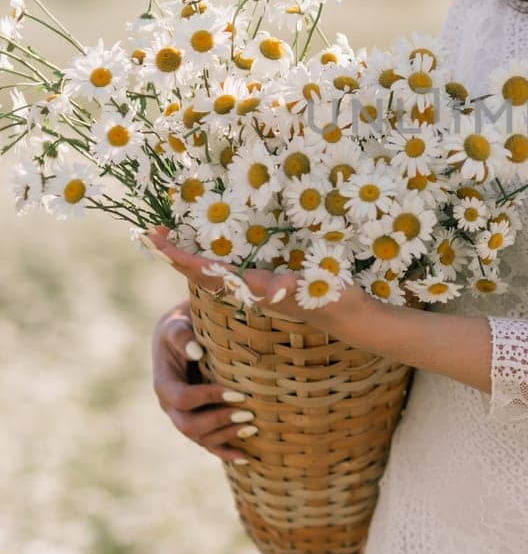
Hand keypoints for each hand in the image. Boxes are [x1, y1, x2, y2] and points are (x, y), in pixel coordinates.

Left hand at [143, 224, 373, 341]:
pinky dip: (211, 264)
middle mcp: (249, 290)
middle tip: (151, 235)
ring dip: (189, 259)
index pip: (209, 272)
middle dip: (175, 256)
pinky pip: (230, 275)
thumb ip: (296, 289)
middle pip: (201, 274)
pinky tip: (208, 255)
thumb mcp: (317, 290)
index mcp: (255, 287)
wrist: (350, 318)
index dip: (182, 258)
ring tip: (170, 241)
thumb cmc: (335, 300)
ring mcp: (256, 290)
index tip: (158, 242)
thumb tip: (275, 288)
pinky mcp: (265, 287)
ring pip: (212, 276)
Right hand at [151, 297, 254, 463]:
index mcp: (164, 384)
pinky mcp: (198, 421)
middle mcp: (171, 406)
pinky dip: (227, 452)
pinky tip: (246, 458)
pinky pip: (209, 444)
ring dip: (227, 435)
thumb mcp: (175, 325)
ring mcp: (184, 417)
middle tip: (248, 413)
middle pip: (189, 426)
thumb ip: (182, 335)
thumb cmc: (182, 327)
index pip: (183, 399)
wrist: (183, 336)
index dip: (208, 398)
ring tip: (253, 426)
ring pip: (201, 438)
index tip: (237, 392)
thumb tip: (195, 350)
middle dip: (219, 421)